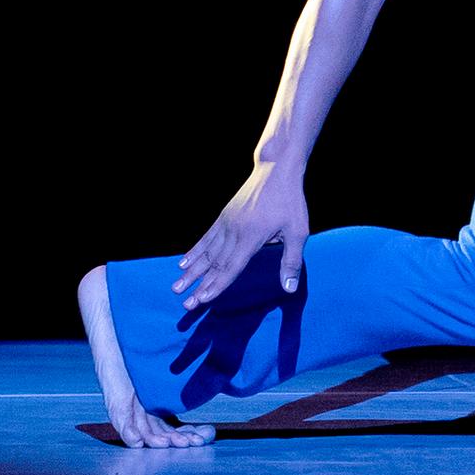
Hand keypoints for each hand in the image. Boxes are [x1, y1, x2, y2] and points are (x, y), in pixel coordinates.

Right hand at [171, 159, 310, 305]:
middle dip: (199, 285)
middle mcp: (234, 231)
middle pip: (214, 263)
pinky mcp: (224, 216)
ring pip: (206, 252)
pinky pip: (206, 237)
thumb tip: (289, 289)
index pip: (231, 267)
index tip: (203, 300)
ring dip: (191, 271)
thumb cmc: (290, 202)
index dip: (217, 285)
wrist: (276, 170)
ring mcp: (226, 222)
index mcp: (251, 238)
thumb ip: (291, 261)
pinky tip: (184, 262)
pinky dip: (194, 251)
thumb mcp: (298, 231)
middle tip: (185, 304)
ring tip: (176, 286)